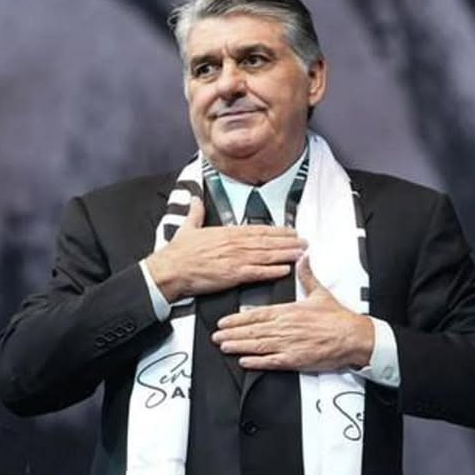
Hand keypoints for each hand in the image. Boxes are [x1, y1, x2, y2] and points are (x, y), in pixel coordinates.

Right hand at [144, 197, 307, 300]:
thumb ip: (195, 213)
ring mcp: (235, 259)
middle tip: (304, 241)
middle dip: (287, 241)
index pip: (257, 229)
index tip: (289, 230)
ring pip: (267, 254)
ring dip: (286, 254)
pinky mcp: (233, 275)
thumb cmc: (178, 253)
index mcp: (226, 232)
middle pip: (267, 241)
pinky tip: (285, 270)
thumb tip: (195, 199)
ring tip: (301, 253)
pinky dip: (273, 271)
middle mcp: (234, 243)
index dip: (276, 230)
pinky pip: (258, 272)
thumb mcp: (187, 227)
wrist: (170, 270)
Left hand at [211, 255, 373, 371]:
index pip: (257, 314)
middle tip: (216, 336)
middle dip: (232, 333)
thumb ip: (307, 276)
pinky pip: (271, 362)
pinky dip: (256, 362)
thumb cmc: (338, 318)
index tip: (224, 321)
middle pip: (252, 331)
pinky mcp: (295, 360)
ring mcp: (288, 345)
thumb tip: (303, 260)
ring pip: (257, 346)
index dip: (237, 318)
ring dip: (239, 346)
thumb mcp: (320, 292)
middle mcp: (285, 328)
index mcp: (288, 311)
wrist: (353, 336)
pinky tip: (244, 362)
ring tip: (224, 346)